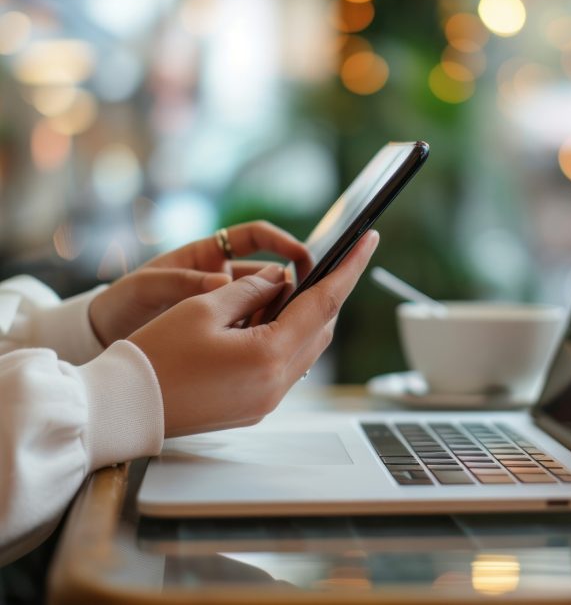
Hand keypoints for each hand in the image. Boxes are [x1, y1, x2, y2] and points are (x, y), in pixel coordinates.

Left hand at [89, 221, 309, 346]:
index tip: (302, 255)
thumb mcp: (149, 286)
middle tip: (304, 301)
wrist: (106, 338)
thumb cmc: (124, 302)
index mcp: (208, 255)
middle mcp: (223, 277)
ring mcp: (225, 306)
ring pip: (266, 305)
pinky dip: (262, 335)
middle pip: (270, 274)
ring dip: (277, 313)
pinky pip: (253, 330)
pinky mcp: (224, 333)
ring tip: (284, 329)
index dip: (282, 241)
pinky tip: (267, 347)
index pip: (257, 237)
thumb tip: (223, 280)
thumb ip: (183, 282)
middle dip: (289, 284)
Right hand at [128, 230, 378, 436]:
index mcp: (269, 356)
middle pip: (320, 328)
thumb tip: (279, 279)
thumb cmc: (155, 357)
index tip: (368, 241)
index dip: (350, 268)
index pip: (325, 303)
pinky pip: (284, 365)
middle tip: (318, 264)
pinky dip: (283, 338)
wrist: (124, 408)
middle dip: (323, 293)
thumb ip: (250, 289)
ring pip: (304, 348)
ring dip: (300, 316)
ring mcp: (267, 401)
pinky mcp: (255, 407)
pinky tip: (261, 321)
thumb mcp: (203, 308)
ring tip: (277, 292)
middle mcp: (276, 384)